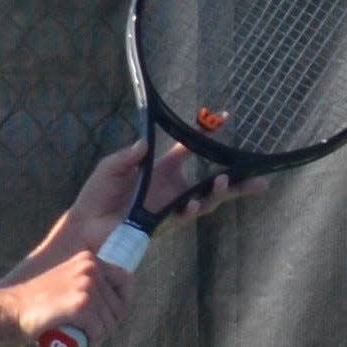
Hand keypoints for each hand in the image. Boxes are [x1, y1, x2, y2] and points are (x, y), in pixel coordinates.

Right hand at [4, 249, 131, 346]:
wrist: (12, 309)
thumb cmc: (36, 302)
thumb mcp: (65, 281)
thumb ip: (82, 280)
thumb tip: (109, 299)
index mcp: (89, 259)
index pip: (125, 280)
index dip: (123, 302)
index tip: (110, 317)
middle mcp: (91, 268)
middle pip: (118, 305)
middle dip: (110, 325)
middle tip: (93, 335)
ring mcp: (87, 285)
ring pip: (109, 321)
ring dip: (100, 337)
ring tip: (86, 343)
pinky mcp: (81, 304)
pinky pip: (99, 330)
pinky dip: (94, 343)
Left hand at [42, 139, 267, 258]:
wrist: (85, 226)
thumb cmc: (96, 197)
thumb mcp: (112, 167)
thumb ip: (129, 155)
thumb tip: (145, 143)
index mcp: (161, 171)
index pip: (189, 150)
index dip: (206, 136)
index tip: (223, 119)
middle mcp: (171, 189)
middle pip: (211, 183)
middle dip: (237, 182)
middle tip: (260, 179)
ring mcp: (170, 207)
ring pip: (205, 201)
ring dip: (218, 193)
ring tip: (226, 183)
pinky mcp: (162, 224)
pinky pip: (184, 216)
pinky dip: (191, 208)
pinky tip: (194, 202)